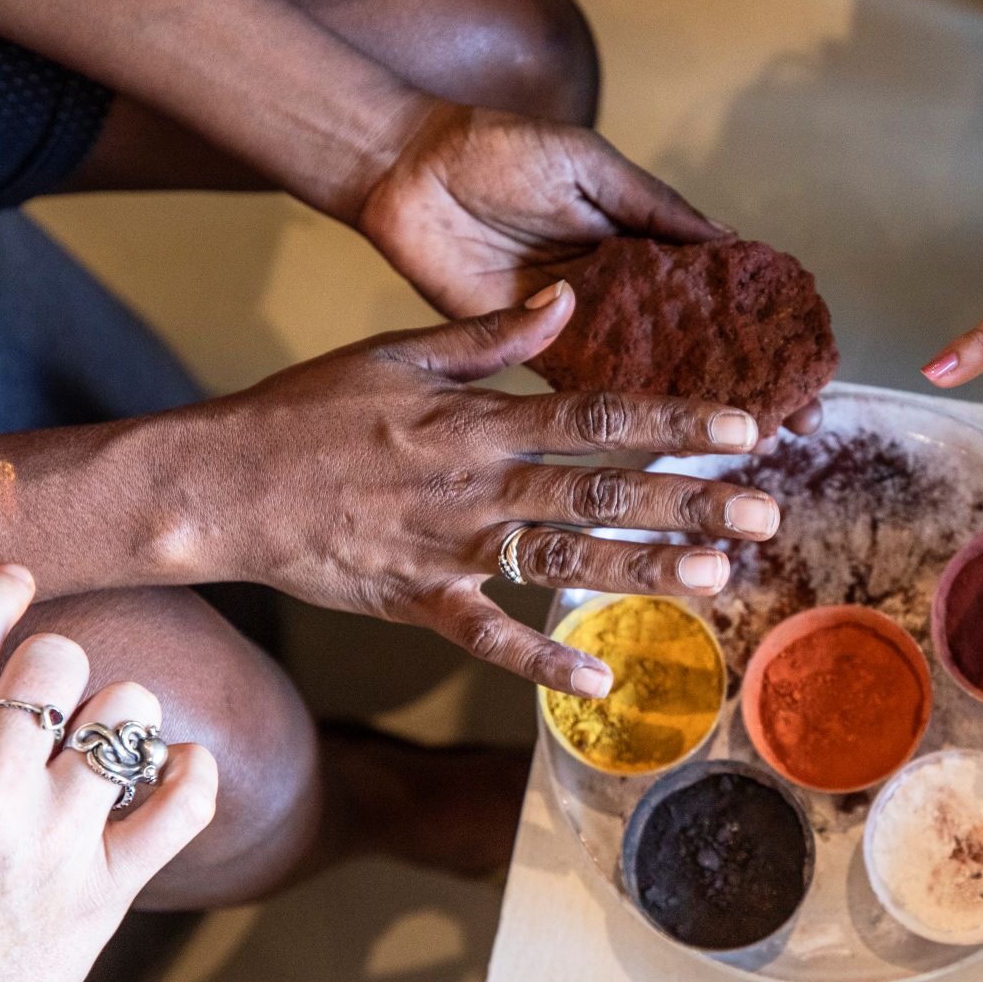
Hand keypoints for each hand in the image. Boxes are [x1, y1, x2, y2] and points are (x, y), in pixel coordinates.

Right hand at [202, 287, 781, 693]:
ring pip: (563, 561)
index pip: (597, 415)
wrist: (218, 484)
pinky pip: (489, 637)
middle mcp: (476, 482)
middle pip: (602, 491)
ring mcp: (449, 546)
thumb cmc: (305, 411)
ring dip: (641, 572)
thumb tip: (566, 303)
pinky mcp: (417, 598)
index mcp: (478, 418)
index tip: (743, 429)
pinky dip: (541, 661)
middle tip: (764, 515)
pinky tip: (600, 678)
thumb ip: (490, 334)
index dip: (675, 422)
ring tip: (715, 580)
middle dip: (689, 502)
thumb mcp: (397, 351)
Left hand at [349, 102, 823, 437]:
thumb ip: (656, 210)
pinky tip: (669, 442)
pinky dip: (623, 416)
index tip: (808, 364)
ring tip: (747, 444)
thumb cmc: (501, 149)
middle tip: (793, 423)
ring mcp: (577, 329)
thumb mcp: (594, 167)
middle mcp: (618, 296)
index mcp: (640, 248)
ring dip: (694, 412)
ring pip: (648, 379)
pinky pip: (583, 389)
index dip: (761, 331)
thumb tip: (730, 245)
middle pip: (693, 351)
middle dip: (744, 385)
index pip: (716, 299)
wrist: (409, 170)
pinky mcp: (528, 351)